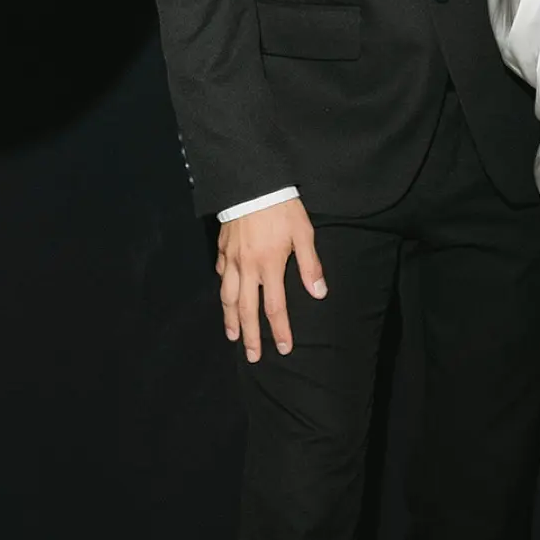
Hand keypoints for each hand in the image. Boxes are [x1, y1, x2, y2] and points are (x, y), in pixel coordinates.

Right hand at [216, 199, 325, 361]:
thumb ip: (310, 265)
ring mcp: (231, 259)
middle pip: (247, 310)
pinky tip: (225, 296)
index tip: (284, 349)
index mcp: (270, 266)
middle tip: (252, 357)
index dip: (279, 330)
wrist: (252, 182)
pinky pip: (220, 274)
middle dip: (250, 336)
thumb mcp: (303, 232)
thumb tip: (319, 294)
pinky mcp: (222, 247)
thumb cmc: (282, 207)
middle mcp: (247, 268)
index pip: (275, 308)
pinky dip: (223, 289)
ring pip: (228, 296)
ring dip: (231, 319)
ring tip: (232, 336)